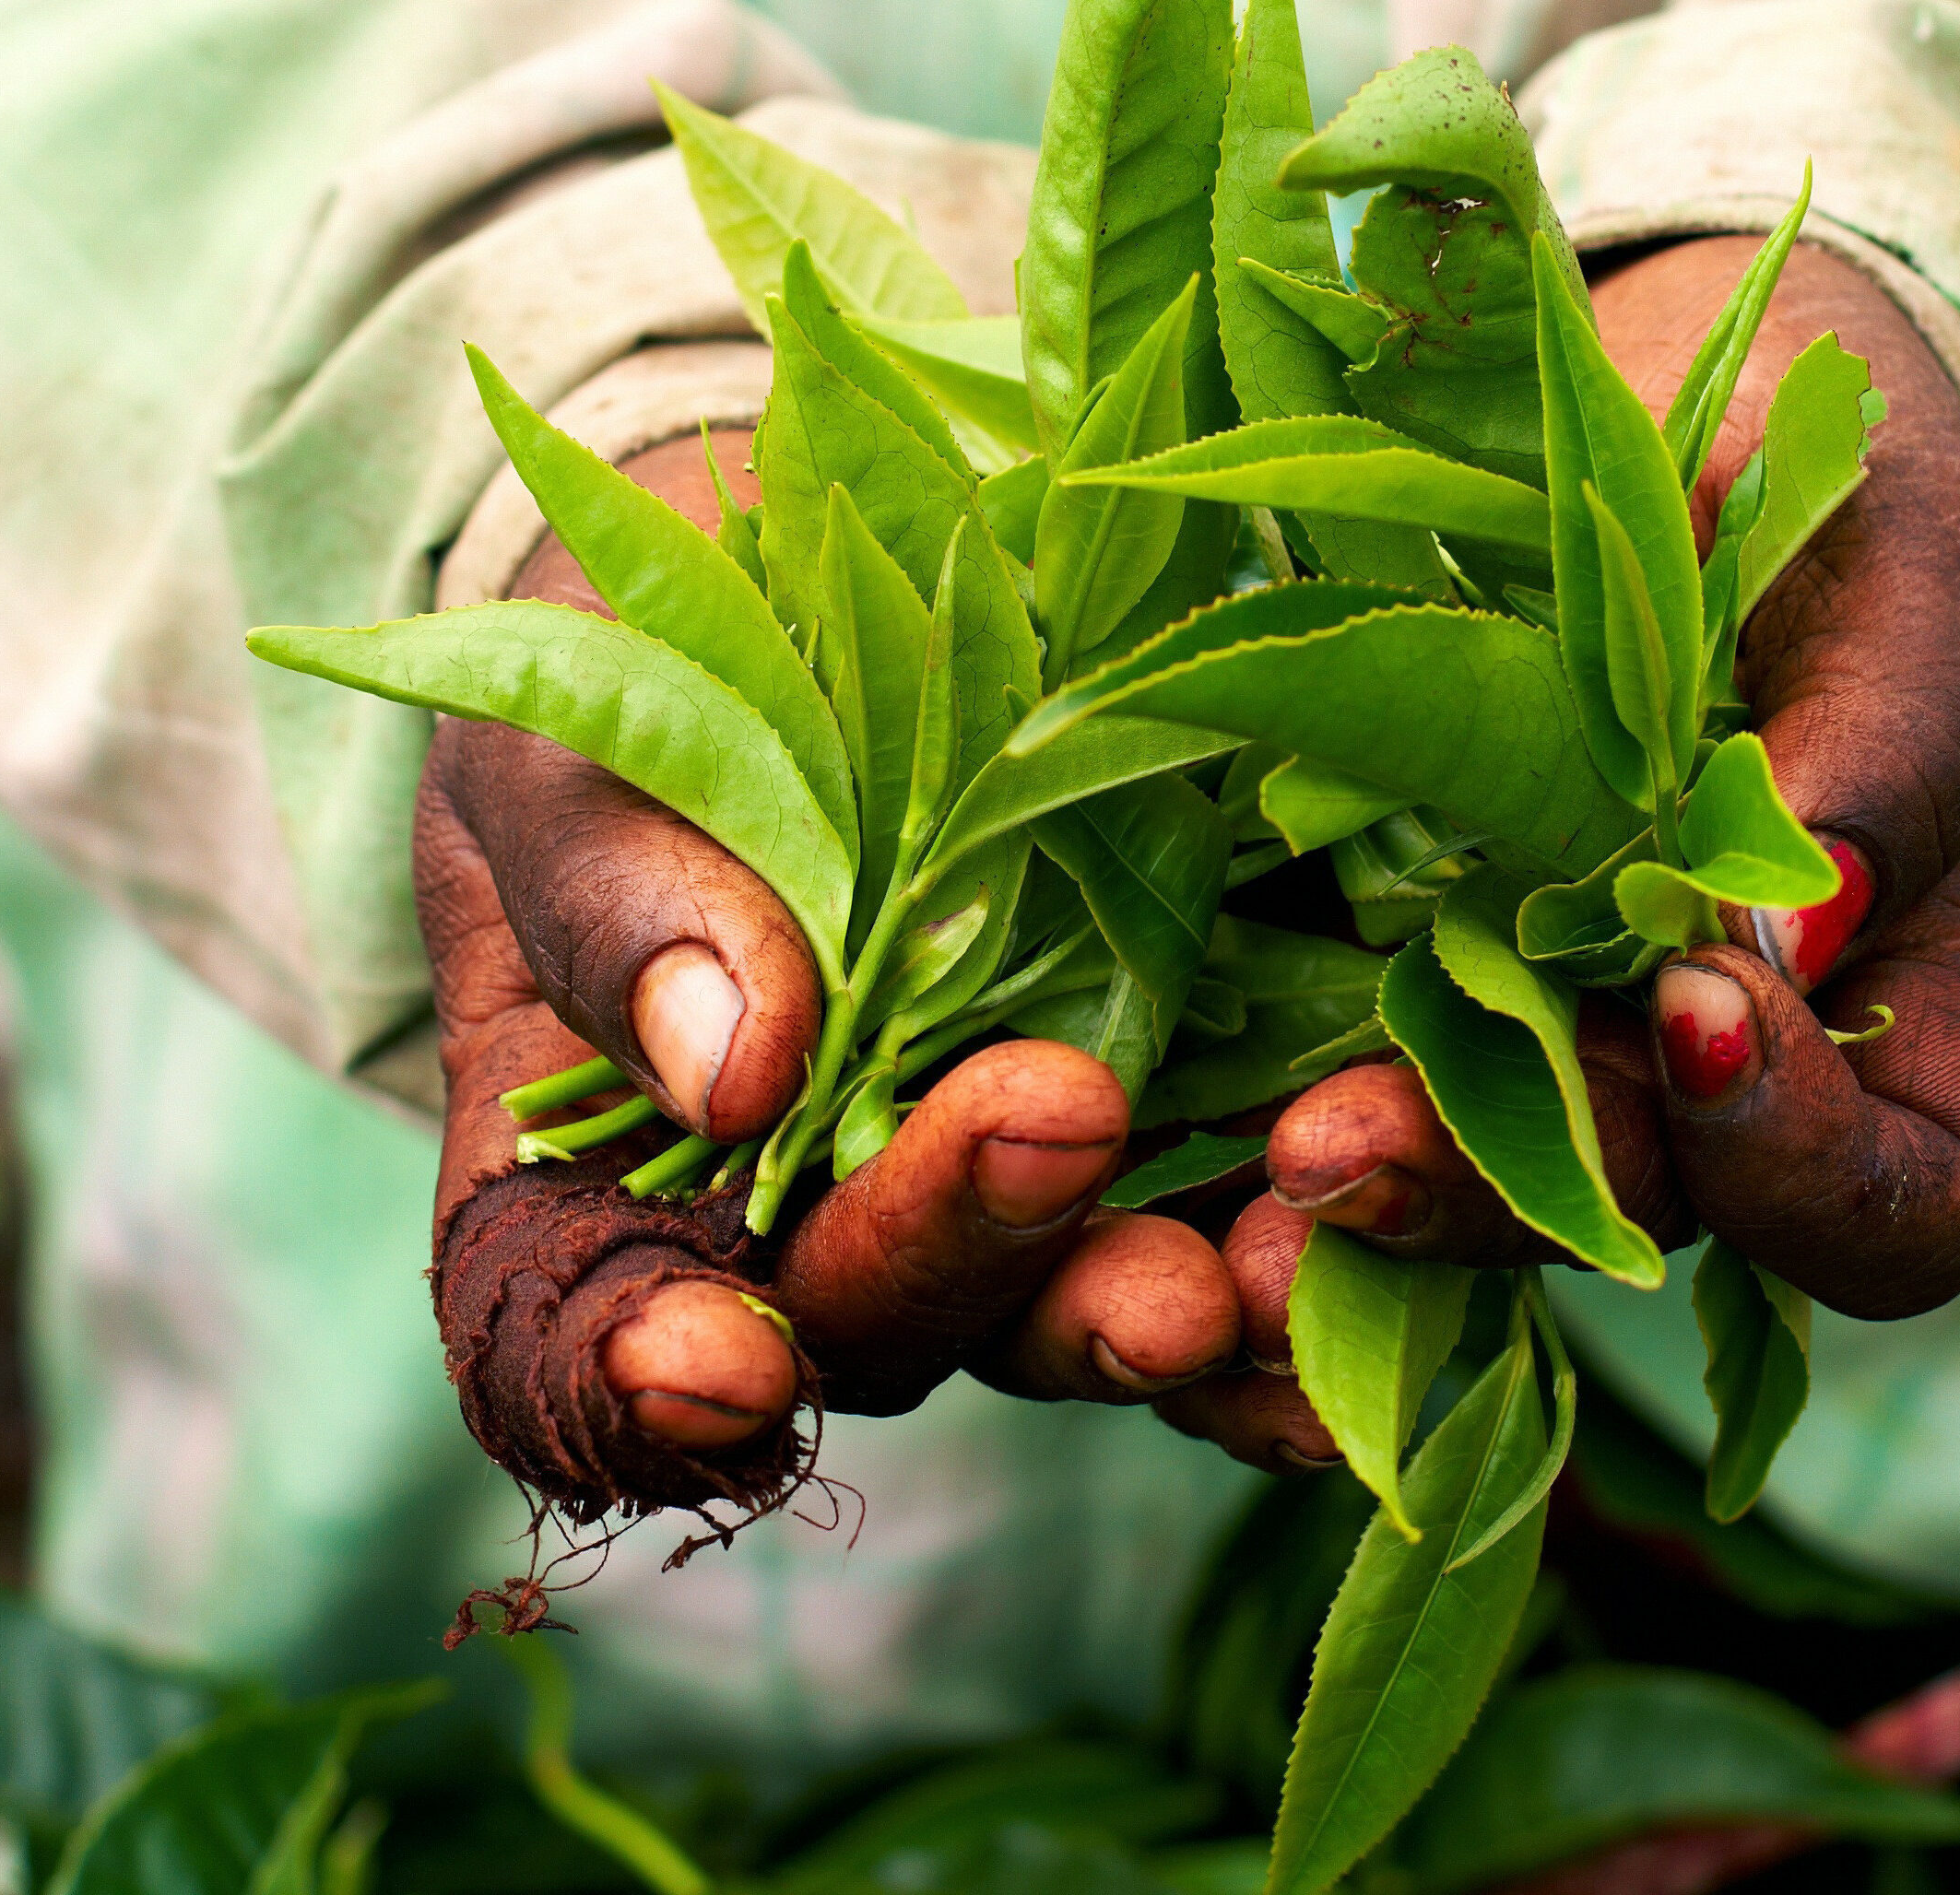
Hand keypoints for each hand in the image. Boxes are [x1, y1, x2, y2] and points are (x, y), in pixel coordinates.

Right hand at [416, 433, 1244, 1520]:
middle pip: (883, 1320)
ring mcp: (1014, 1182)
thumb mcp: (582, 735)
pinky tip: (1377, 1195)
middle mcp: (819, 1223)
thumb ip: (622, 891)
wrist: (832, 568)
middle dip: (973, 1253)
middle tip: (1053, 1127)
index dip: (634, 1392)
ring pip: (1084, 1305)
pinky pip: (1261, 1212)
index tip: (708, 1368)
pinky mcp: (1190, 1105)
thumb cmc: (642, 667)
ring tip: (1249, 1253)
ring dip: (1173, 1302)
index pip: (584, 1346)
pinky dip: (1334, 1233)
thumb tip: (732, 1070)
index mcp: (602, 1172)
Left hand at [1163, 237, 1959, 1469]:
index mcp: (1898, 1012)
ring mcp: (1532, 1028)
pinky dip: (1233, 1085)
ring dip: (1347, 1176)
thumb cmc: (1847, 456)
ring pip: (1445, 1176)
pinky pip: (1308, 1063)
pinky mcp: (1367, 953)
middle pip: (1627, 1217)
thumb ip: (1893, 733)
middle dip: (1490, 1195)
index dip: (1806, 1168)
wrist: (1661, 373)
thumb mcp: (1914, 551)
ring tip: (1244, 1147)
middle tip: (1335, 1144)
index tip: (1702, 1006)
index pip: (1898, 1207)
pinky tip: (1146, 1077)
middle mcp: (1707, 1071)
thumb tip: (1799, 938)